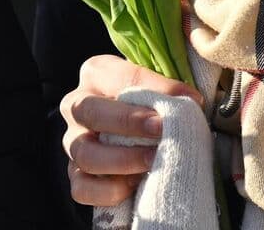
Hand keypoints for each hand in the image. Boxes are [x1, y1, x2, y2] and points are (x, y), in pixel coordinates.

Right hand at [59, 55, 204, 207]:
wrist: (136, 132)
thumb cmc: (150, 104)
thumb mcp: (159, 88)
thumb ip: (170, 91)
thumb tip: (191, 101)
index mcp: (97, 73)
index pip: (121, 76)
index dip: (155, 88)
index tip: (189, 101)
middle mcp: (77, 105)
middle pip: (89, 111)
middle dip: (128, 121)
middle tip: (162, 130)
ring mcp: (73, 142)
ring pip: (84, 154)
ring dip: (122, 160)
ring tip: (153, 161)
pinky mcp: (75, 175)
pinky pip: (82, 188)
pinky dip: (108, 191)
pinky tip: (134, 186)